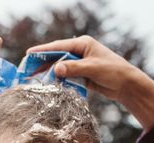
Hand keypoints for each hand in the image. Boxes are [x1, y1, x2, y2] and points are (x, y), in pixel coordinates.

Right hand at [27, 36, 153, 129]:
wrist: (126, 85)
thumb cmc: (113, 72)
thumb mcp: (92, 68)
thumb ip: (74, 68)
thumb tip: (55, 69)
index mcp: (82, 44)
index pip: (58, 46)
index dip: (43, 51)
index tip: (29, 54)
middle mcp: (80, 52)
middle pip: (57, 57)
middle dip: (42, 64)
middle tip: (27, 70)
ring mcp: (80, 64)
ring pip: (60, 68)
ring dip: (49, 74)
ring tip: (34, 80)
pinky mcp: (82, 75)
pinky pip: (67, 77)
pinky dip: (59, 81)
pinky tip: (49, 86)